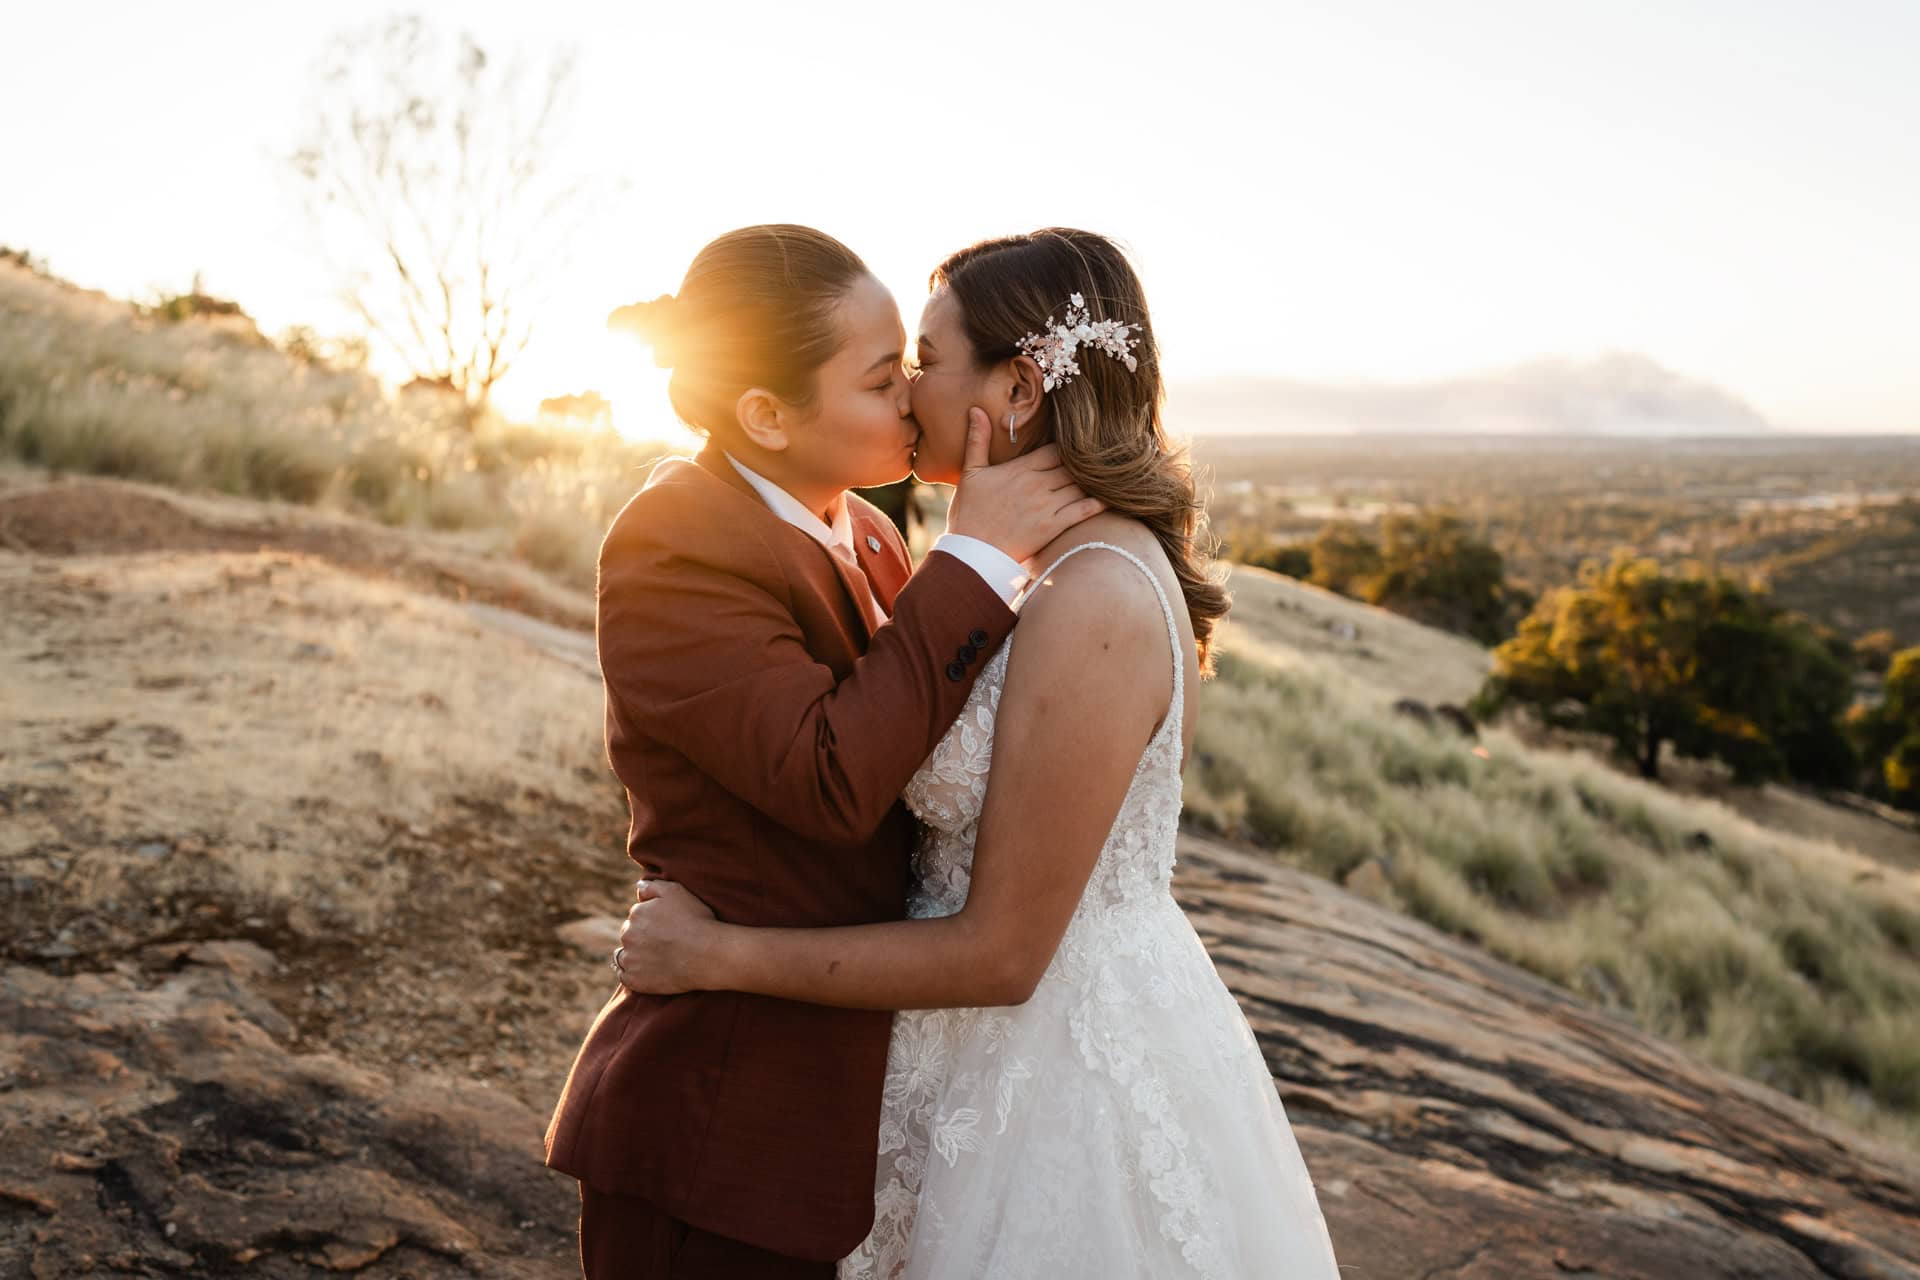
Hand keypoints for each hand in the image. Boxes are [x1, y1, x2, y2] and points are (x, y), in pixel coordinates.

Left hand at [614, 878, 717, 995]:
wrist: (706, 954)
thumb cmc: (695, 920)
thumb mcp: (676, 892)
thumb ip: (653, 886)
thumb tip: (638, 887)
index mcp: (636, 914)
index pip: (637, 916)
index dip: (652, 921)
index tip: (666, 927)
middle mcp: (628, 935)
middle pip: (630, 935)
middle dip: (641, 937)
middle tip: (662, 943)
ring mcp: (630, 959)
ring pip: (624, 955)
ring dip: (634, 955)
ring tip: (654, 958)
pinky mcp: (634, 980)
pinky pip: (625, 976)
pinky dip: (633, 974)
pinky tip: (647, 972)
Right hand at [944, 408, 1103, 562]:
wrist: (971, 553)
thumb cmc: (969, 514)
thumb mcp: (971, 473)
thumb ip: (978, 440)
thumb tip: (976, 409)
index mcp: (1021, 469)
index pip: (1055, 449)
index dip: (1069, 447)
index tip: (1079, 446)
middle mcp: (1037, 484)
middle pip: (1072, 465)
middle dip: (1085, 462)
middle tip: (1101, 459)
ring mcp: (1047, 506)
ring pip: (1080, 485)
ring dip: (1094, 480)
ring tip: (1109, 475)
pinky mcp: (1053, 527)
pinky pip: (1083, 510)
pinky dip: (1099, 503)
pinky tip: (1112, 497)